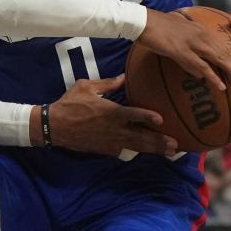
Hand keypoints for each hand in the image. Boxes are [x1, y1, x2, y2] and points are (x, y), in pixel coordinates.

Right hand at [43, 75, 176, 156]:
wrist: (54, 126)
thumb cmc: (70, 103)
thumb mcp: (86, 87)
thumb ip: (107, 84)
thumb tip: (124, 77)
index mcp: (110, 112)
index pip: (133, 114)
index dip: (147, 116)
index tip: (161, 120)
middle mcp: (114, 129)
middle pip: (141, 136)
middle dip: (158, 141)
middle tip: (175, 145)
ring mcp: (110, 141)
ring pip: (136, 147)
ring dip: (153, 149)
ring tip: (168, 152)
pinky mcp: (105, 149)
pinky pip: (124, 151)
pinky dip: (136, 151)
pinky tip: (146, 153)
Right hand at [138, 9, 230, 90]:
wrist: (141, 19)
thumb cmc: (154, 26)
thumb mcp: (175, 36)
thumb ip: (188, 51)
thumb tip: (197, 71)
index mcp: (199, 30)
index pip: (221, 45)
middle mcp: (200, 35)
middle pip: (224, 53)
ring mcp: (192, 43)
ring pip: (218, 59)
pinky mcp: (182, 50)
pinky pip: (201, 65)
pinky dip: (212, 76)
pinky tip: (220, 86)